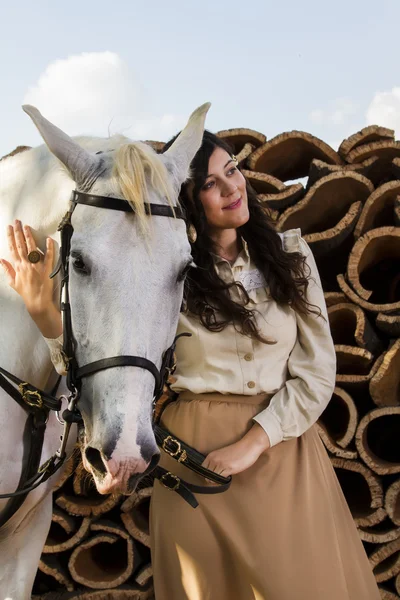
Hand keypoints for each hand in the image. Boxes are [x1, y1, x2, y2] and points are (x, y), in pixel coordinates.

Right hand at [1, 220, 61, 337]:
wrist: (37, 302)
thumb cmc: (26, 292)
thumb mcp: (13, 282)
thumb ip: (7, 270)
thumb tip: (1, 260)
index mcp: (18, 266)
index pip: (13, 248)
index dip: (11, 237)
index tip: (9, 227)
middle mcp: (26, 264)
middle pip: (21, 245)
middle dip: (18, 232)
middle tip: (17, 221)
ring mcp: (36, 266)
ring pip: (32, 248)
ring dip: (29, 236)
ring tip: (26, 226)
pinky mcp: (47, 269)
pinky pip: (49, 256)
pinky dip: (49, 248)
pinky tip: (48, 239)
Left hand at [201, 423, 270, 476]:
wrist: (248, 446)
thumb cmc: (237, 450)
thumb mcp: (222, 455)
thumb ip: (216, 462)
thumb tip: (212, 472)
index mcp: (211, 455)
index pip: (202, 469)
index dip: (207, 474)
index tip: (214, 475)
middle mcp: (214, 459)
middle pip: (207, 476)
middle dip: (213, 478)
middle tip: (221, 476)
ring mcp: (220, 464)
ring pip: (212, 479)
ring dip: (218, 480)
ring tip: (225, 476)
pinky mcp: (228, 468)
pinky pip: (221, 479)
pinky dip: (224, 480)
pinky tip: (229, 476)